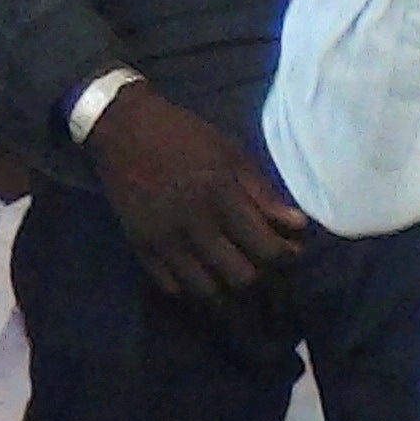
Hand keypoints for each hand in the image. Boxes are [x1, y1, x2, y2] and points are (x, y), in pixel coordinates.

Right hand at [84, 84, 307, 304]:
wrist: (122, 129)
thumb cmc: (184, 136)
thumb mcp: (231, 153)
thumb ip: (263, 193)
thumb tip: (297, 226)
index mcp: (220, 196)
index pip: (265, 249)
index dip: (286, 256)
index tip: (292, 250)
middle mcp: (193, 225)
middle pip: (240, 277)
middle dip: (262, 275)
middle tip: (265, 263)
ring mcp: (164, 241)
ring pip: (207, 291)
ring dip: (228, 289)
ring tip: (236, 273)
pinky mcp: (140, 248)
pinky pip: (173, 288)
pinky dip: (193, 288)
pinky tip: (205, 274)